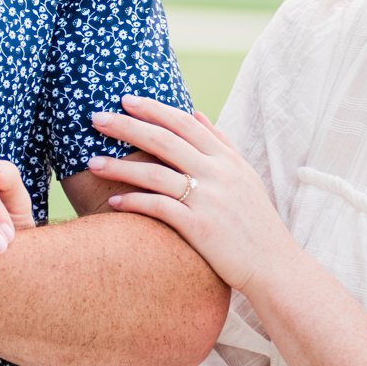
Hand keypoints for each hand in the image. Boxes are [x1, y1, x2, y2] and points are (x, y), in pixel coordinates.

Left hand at [86, 97, 291, 293]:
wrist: (274, 265)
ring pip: (155, 173)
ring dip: (119, 167)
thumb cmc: (255, 222)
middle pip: (164, 140)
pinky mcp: (200, 227)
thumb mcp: (243, 175)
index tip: (125, 100)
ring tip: (92, 164)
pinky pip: (159, 208)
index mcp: (226, 158)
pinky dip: (134, 203)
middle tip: (96, 118)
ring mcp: (209, 199)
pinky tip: (113, 203)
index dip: (152, 109)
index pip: (183, 123)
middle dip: (126, 126)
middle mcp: (218, 173)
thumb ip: (219, 143)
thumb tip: (195, 112)